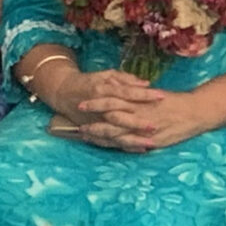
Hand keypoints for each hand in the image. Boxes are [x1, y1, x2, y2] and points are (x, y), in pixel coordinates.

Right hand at [49, 70, 170, 148]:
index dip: (144, 94)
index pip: (127, 92)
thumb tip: (145, 83)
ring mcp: (97, 122)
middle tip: (156, 126)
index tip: (161, 96)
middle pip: (121, 116)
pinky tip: (140, 150)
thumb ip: (125, 79)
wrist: (64, 93)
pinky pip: (111, 142)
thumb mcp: (106, 75)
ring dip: (133, 139)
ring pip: (116, 133)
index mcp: (104, 90)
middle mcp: (100, 108)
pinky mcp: (95, 132)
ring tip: (151, 144)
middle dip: (138, 122)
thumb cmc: (89, 82)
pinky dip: (125, 146)